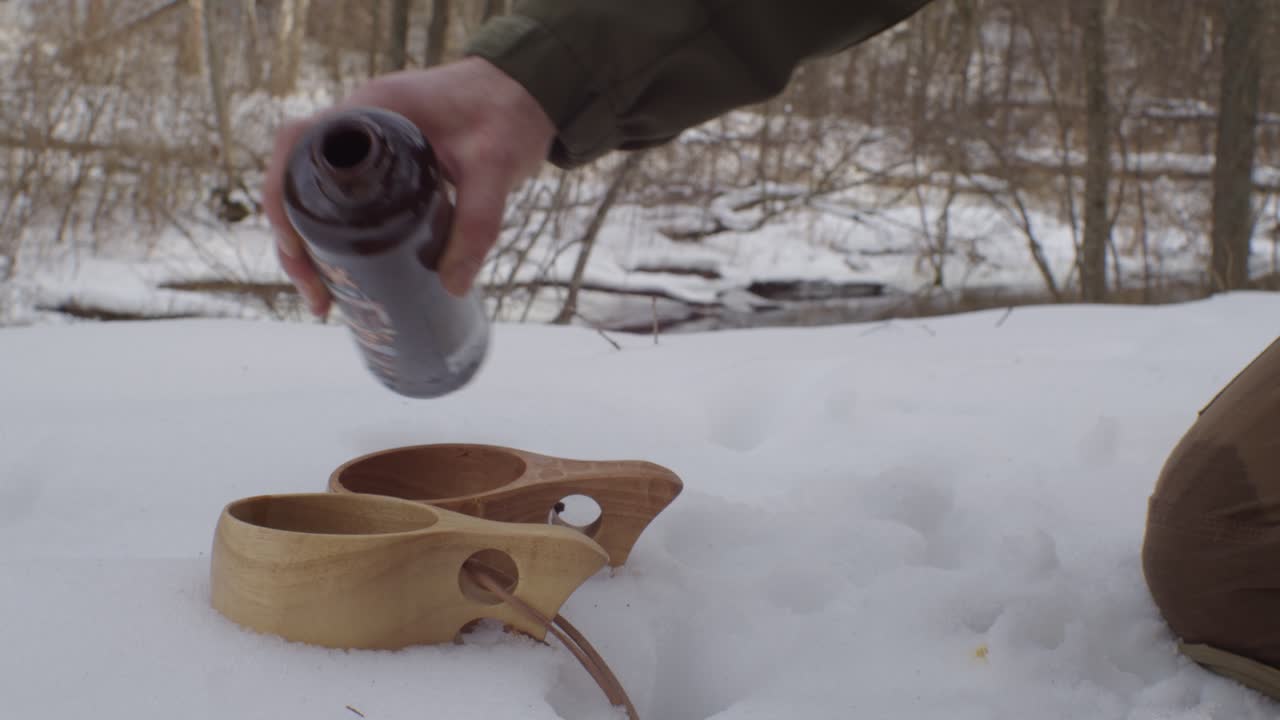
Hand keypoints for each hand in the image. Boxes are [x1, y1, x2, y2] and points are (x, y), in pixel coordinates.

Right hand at [262, 57, 556, 316]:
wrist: (529, 91)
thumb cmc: (509, 113)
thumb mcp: (496, 169)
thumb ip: (478, 224)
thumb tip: (452, 287)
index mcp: (371, 108)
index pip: (297, 144)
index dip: (282, 197)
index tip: (296, 250)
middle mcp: (359, 122)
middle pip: (297, 179)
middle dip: (294, 240)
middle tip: (317, 296)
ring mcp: (369, 142)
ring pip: (319, 194)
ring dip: (312, 244)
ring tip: (325, 299)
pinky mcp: (387, 163)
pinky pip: (347, 199)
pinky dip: (339, 236)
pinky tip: (349, 275)